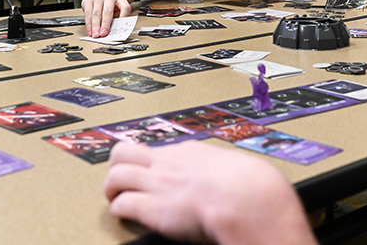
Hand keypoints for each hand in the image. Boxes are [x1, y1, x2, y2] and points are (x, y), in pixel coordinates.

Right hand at [81, 0, 130, 37]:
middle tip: (103, 34)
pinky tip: (90, 30)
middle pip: (108, 11)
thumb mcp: (117, 11)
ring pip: (96, 13)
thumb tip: (114, 31)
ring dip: (95, 26)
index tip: (122, 26)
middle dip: (105, 24)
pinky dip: (89, 24)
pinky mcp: (88, 0)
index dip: (124, 16)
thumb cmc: (110, 6)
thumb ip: (117, 20)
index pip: (125, 8)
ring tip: (96, 34)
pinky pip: (88, 14)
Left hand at [104, 141, 315, 244]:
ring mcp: (158, 183)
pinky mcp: (151, 208)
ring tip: (115, 197)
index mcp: (193, 151)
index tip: (156, 172)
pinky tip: (123, 216)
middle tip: (121, 177)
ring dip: (112, 186)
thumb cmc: (254, 185)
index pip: (162, 150)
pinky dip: (119, 210)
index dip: (155, 162)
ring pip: (115, 173)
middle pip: (125, 149)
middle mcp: (170, 163)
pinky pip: (122, 204)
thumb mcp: (243, 166)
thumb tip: (242, 174)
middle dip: (118, 163)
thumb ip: (232, 168)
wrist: (246, 199)